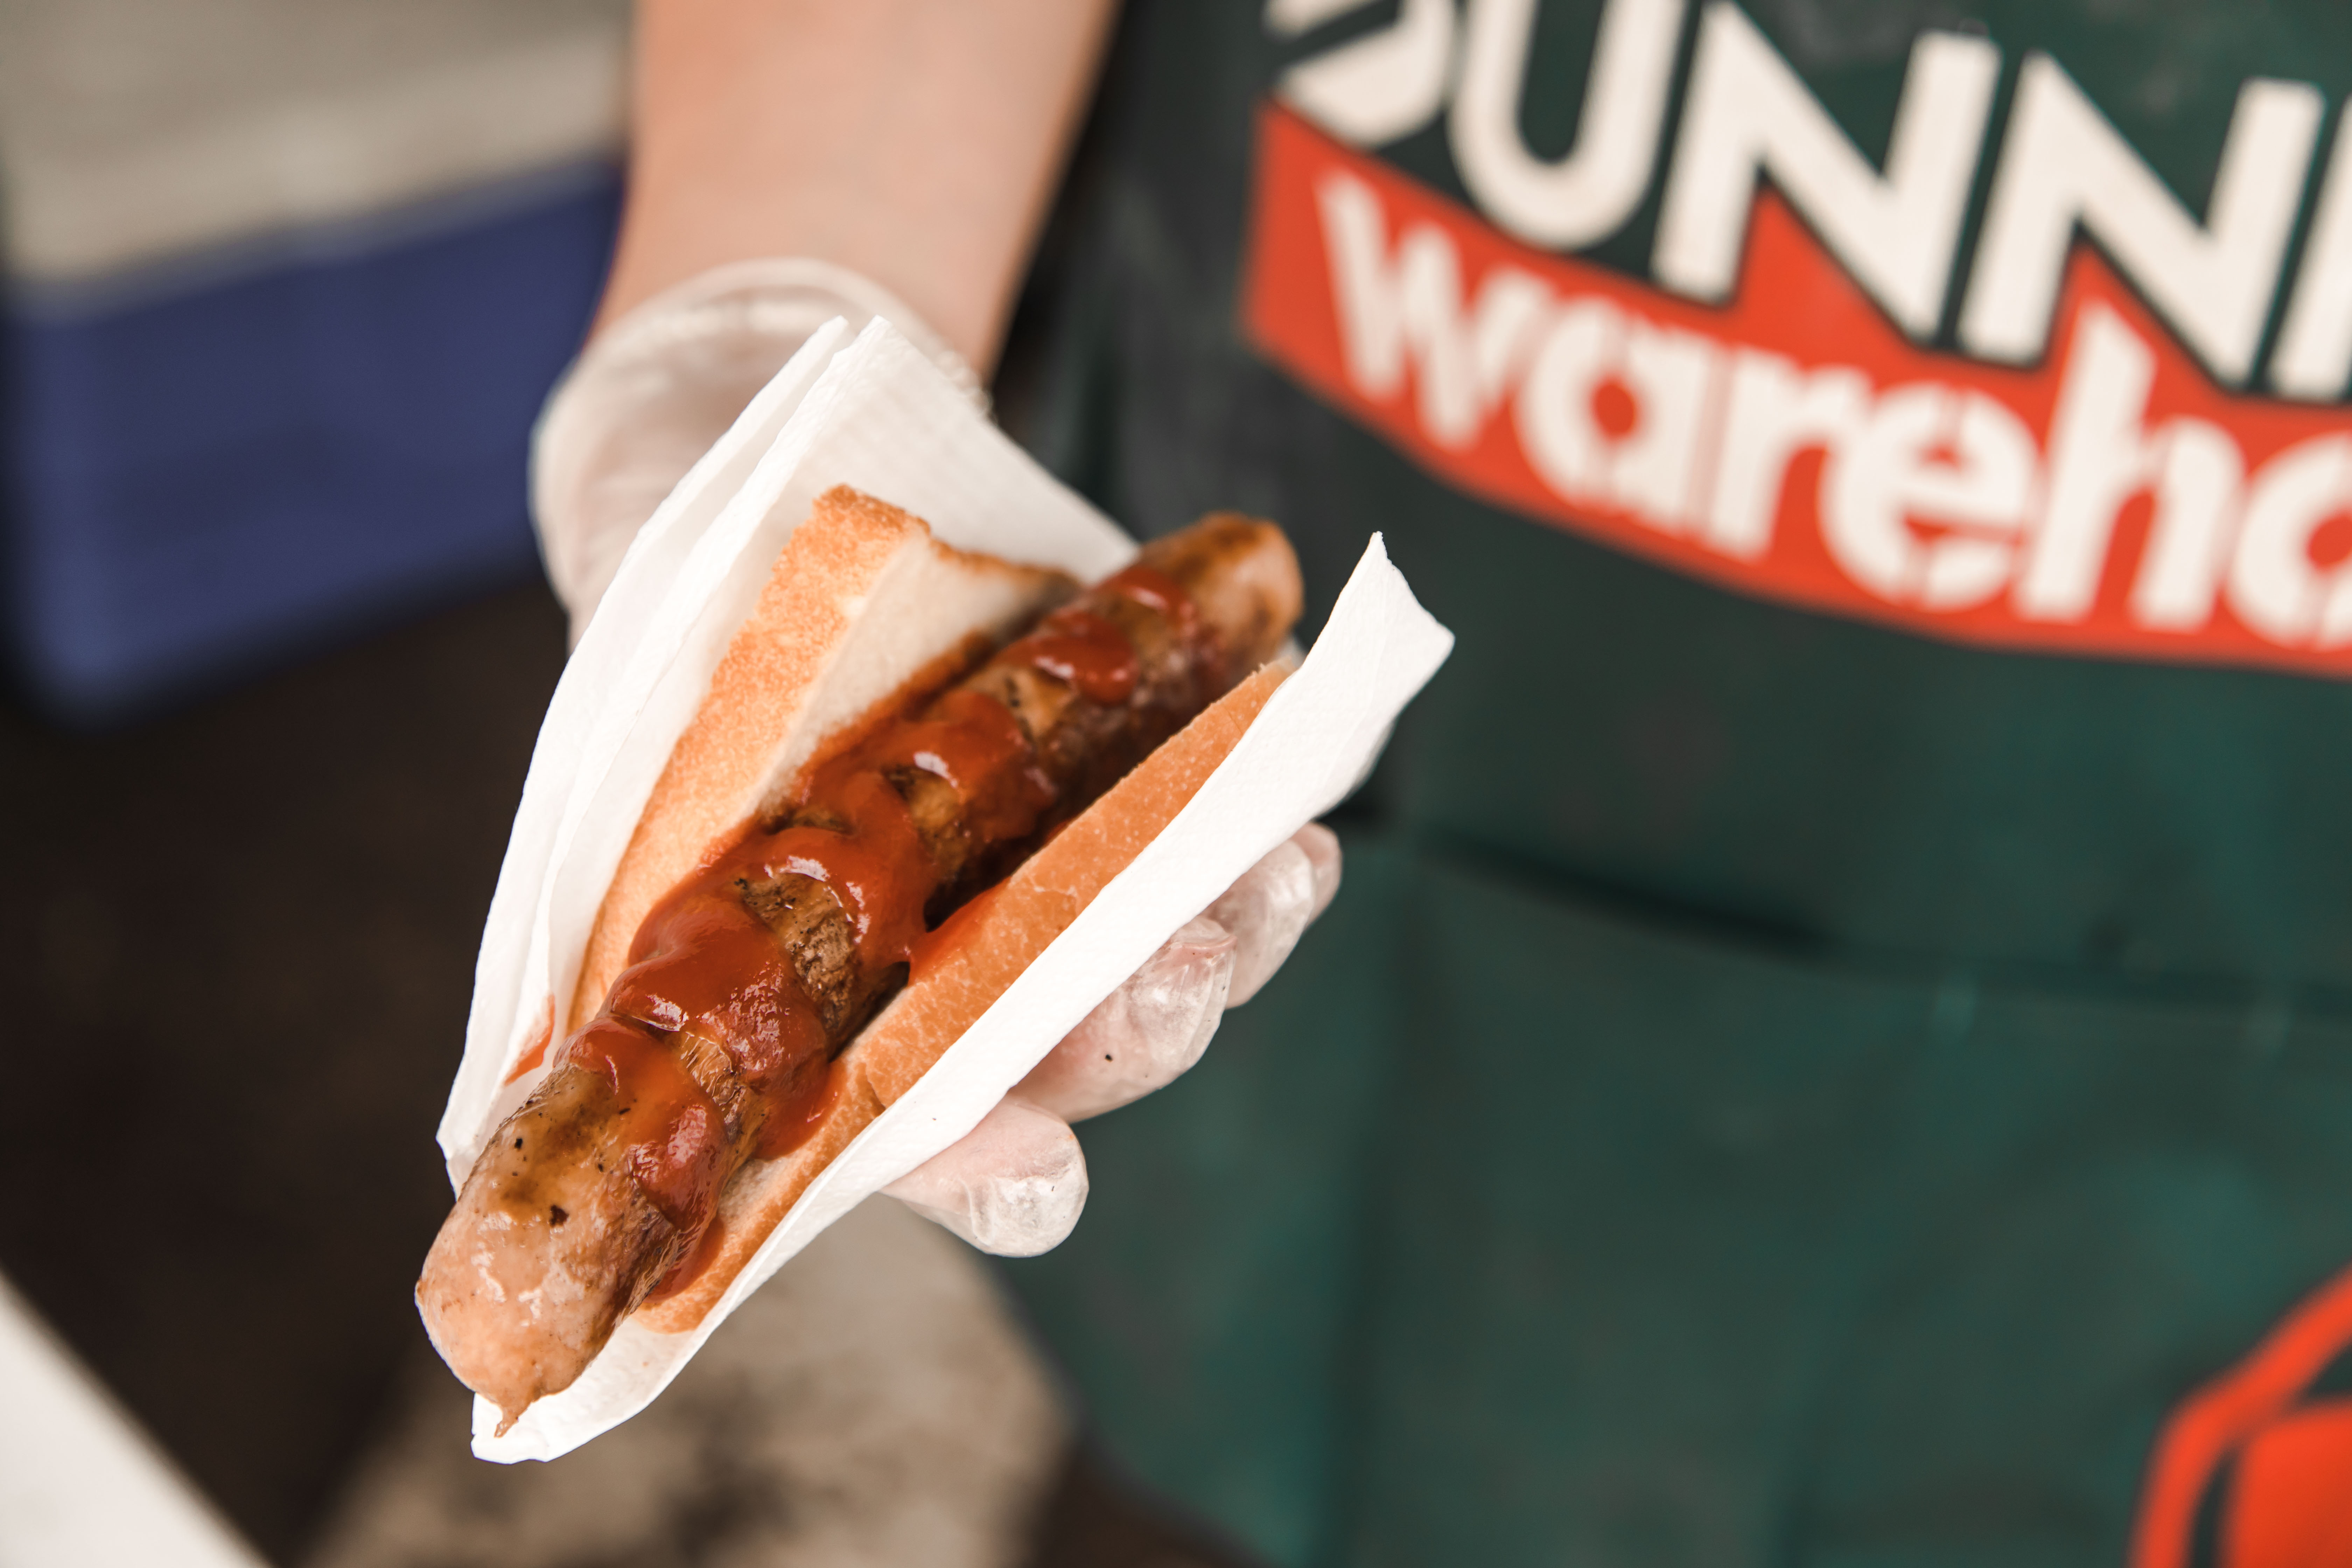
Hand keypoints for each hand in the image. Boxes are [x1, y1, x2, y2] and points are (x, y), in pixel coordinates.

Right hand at [534, 259, 1339, 1260]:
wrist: (772, 473)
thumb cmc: (681, 599)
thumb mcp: (643, 655)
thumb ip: (665, 744)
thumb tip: (703, 786)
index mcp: (799, 988)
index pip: (888, 1130)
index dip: (971, 1168)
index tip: (1042, 1174)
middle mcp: (937, 968)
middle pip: (1059, 1060)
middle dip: (1130, 1030)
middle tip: (1172, 973)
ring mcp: (1045, 887)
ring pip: (1160, 970)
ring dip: (1229, 940)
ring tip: (1272, 871)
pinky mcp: (1124, 791)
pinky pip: (1222, 848)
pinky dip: (1266, 830)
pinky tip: (1297, 790)